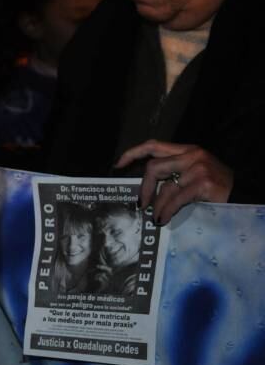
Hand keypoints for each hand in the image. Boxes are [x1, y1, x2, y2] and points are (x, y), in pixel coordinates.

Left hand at [116, 140, 233, 223]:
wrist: (247, 194)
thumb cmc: (221, 187)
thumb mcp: (197, 173)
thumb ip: (176, 173)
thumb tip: (149, 189)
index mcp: (188, 150)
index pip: (154, 145)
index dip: (133, 153)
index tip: (119, 164)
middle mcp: (192, 155)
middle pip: (154, 167)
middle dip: (144, 187)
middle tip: (141, 203)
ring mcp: (198, 169)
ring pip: (164, 187)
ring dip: (156, 205)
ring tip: (155, 216)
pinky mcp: (204, 184)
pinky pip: (175, 199)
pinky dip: (166, 211)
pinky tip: (163, 219)